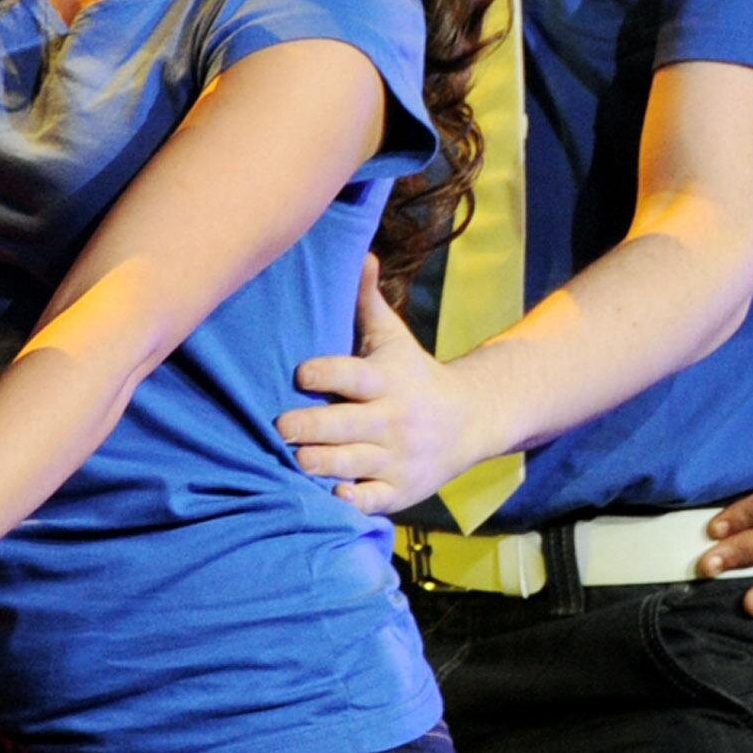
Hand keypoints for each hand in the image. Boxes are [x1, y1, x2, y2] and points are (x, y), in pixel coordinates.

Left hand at [277, 261, 497, 512]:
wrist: (471, 421)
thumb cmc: (413, 374)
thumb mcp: (394, 338)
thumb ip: (368, 301)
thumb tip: (362, 252)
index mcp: (387, 381)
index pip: (350, 375)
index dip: (321, 372)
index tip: (300, 373)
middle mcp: (393, 420)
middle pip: (342, 426)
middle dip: (306, 426)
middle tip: (280, 425)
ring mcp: (397, 458)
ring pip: (349, 464)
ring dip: (316, 462)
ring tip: (292, 456)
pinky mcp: (400, 490)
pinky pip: (369, 500)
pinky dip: (347, 499)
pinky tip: (326, 491)